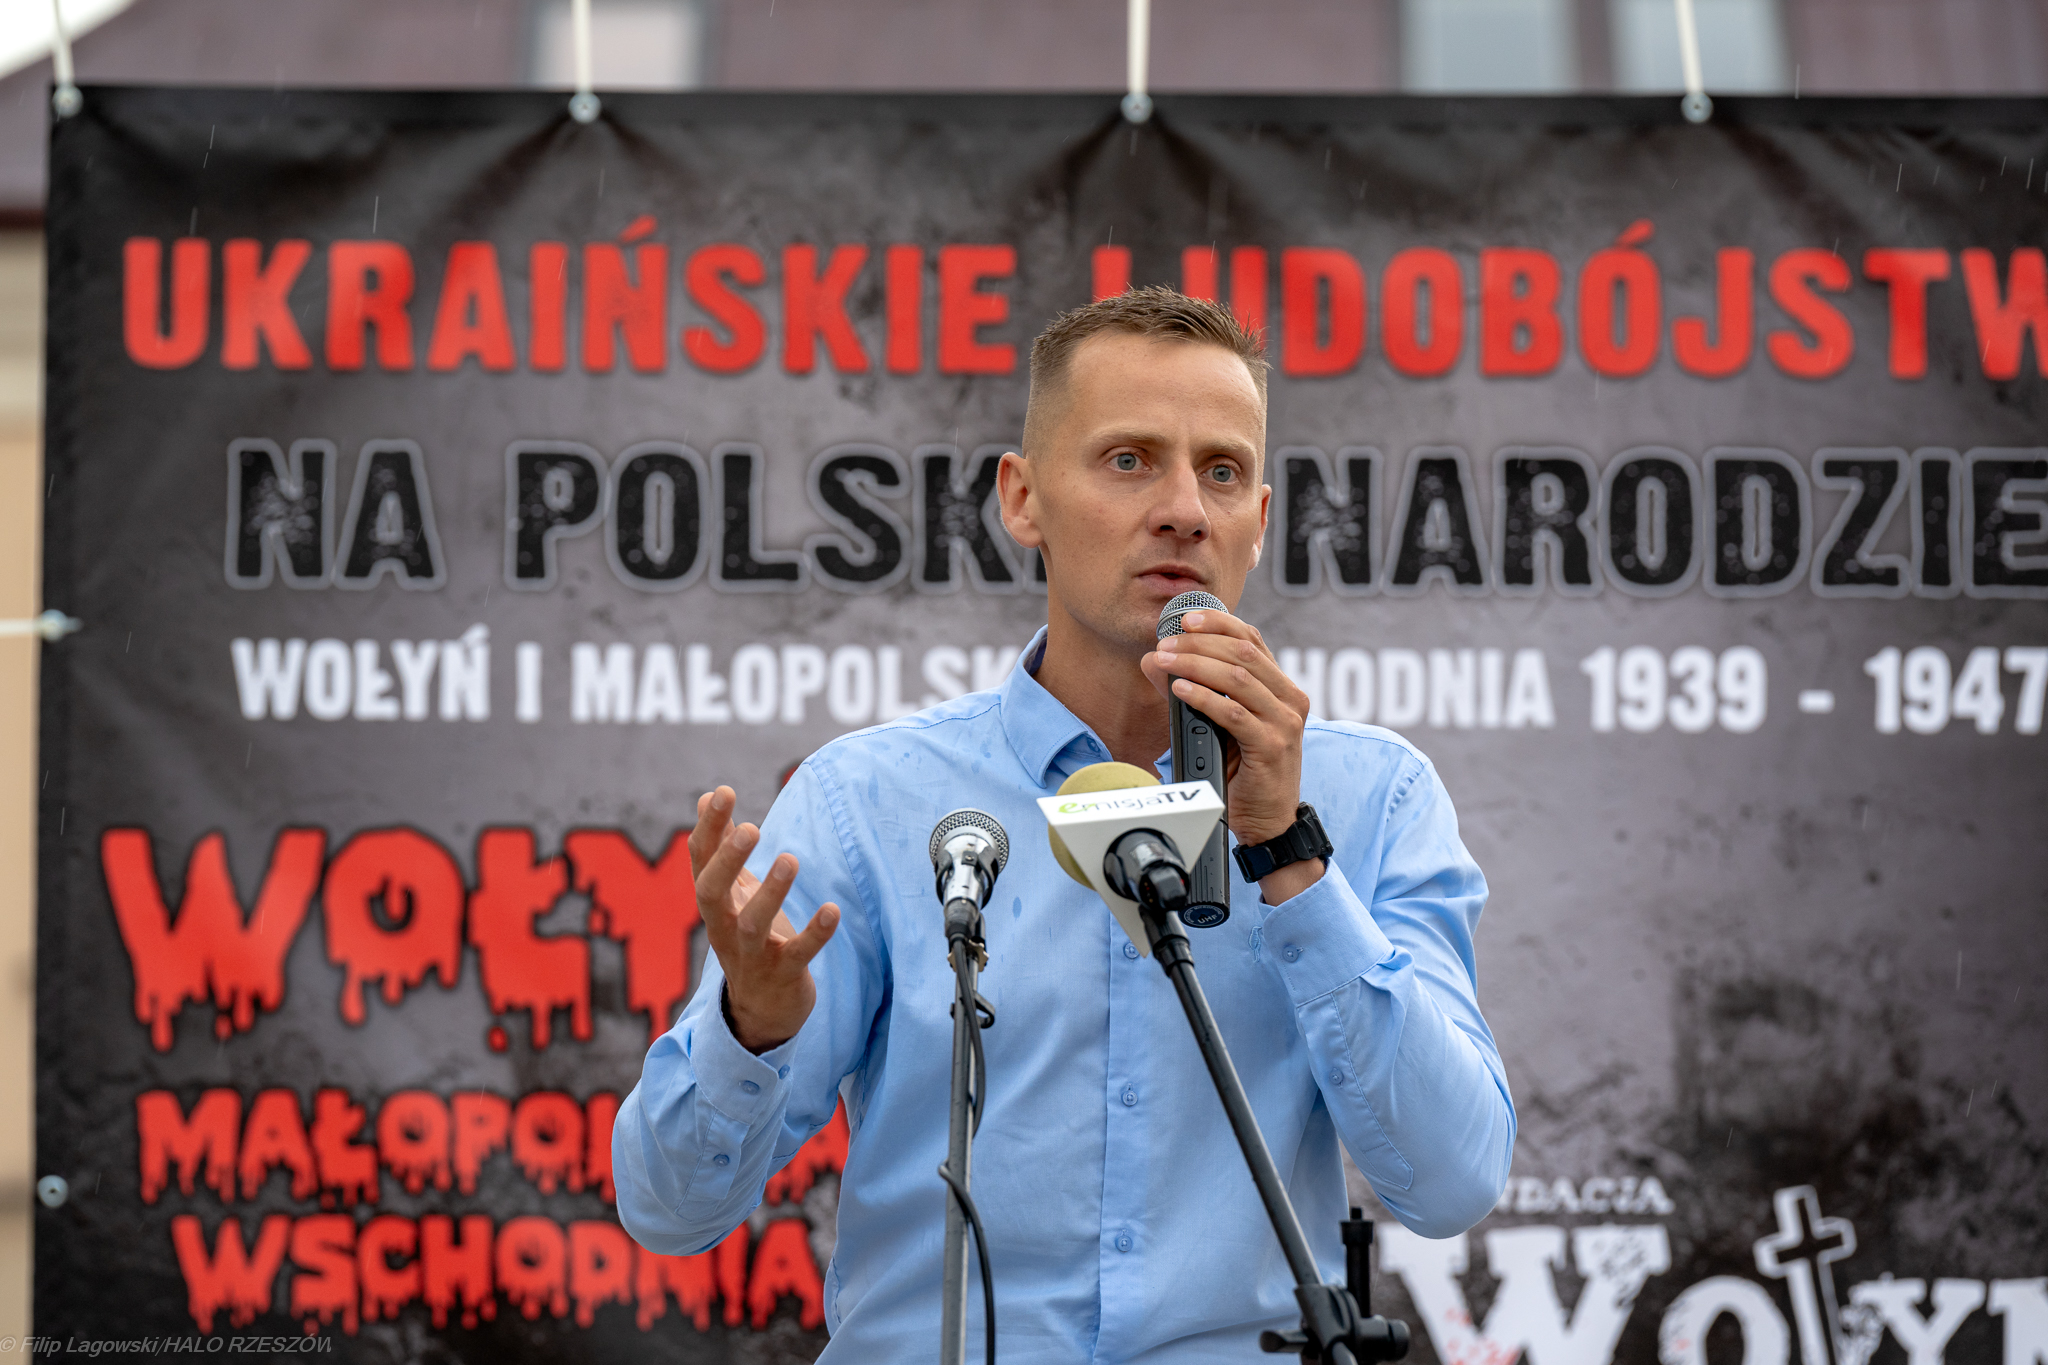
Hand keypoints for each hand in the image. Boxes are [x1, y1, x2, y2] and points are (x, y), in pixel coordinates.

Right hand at [690, 786, 840, 1052]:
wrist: (761, 1008)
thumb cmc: (747, 935)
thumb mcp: (731, 891)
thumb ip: (719, 846)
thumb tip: (705, 796)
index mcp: (712, 901)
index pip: (700, 860)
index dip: (709, 827)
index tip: (722, 792)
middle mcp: (723, 926)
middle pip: (711, 892)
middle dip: (728, 860)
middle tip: (751, 827)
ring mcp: (752, 953)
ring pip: (752, 924)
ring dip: (771, 893)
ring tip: (790, 859)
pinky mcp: (783, 974)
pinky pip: (799, 954)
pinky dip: (816, 933)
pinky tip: (833, 909)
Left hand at [1140, 611, 1323, 902]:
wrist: (1268, 823)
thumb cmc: (1244, 773)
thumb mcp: (1218, 724)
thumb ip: (1193, 689)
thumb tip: (1154, 660)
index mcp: (1281, 688)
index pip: (1252, 639)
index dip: (1218, 623)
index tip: (1183, 618)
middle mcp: (1290, 699)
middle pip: (1243, 652)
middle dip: (1198, 643)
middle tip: (1164, 644)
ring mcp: (1285, 723)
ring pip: (1237, 677)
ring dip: (1195, 664)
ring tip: (1164, 662)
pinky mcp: (1272, 747)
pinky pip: (1234, 713)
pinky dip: (1203, 697)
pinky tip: (1179, 690)